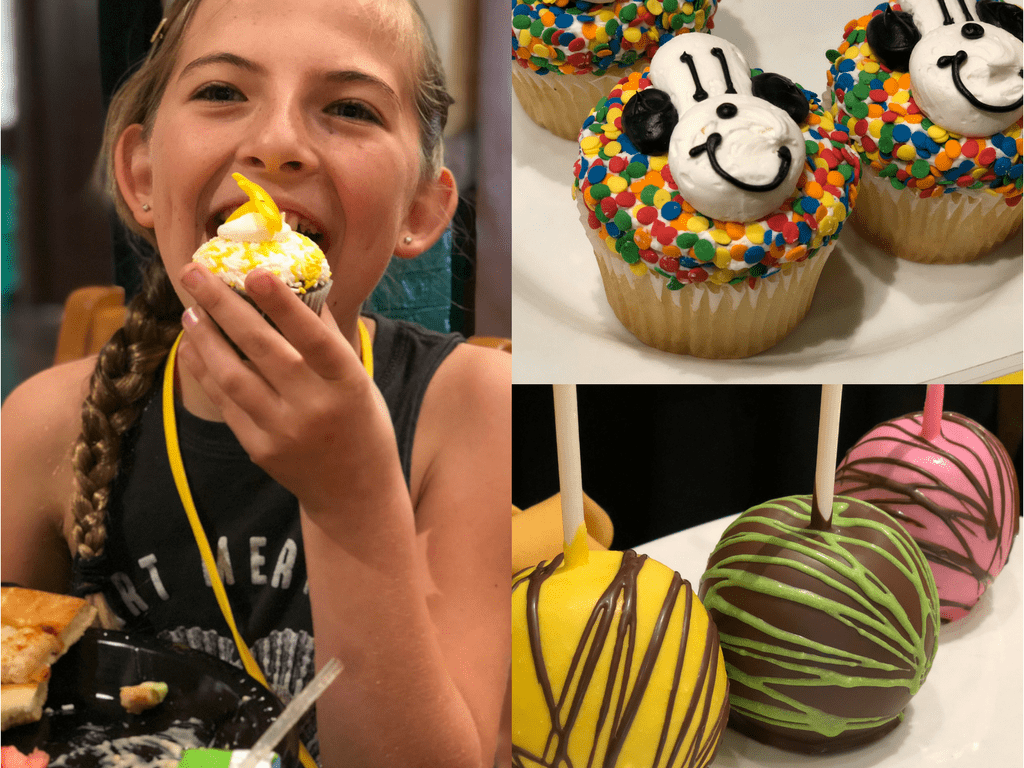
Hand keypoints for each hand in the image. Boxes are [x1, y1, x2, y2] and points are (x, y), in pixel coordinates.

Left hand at [176, 263, 394, 512]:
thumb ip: (327, 337)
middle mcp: (314, 407)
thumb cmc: (360, 420)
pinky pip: (225, 403)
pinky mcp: (259, 449)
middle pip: (262, 350)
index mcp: (347, 383)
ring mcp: (283, 431)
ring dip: (206, 339)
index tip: (256, 272)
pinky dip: (205, 372)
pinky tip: (193, 347)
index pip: (313, 339)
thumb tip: (296, 284)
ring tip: (190, 309)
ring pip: (233, 377)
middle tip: (195, 272)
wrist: (355, 490)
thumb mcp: (358, 378)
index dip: (285, 306)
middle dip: (224, 307)